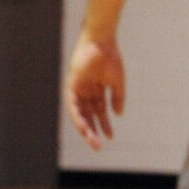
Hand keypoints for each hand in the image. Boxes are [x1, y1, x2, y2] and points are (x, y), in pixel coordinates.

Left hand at [66, 34, 125, 150]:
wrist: (102, 42)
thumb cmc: (111, 58)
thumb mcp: (117, 82)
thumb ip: (118, 98)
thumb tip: (118, 114)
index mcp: (97, 90)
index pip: (99, 112)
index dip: (105, 125)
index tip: (111, 137)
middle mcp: (86, 92)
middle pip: (89, 116)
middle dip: (94, 131)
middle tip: (98, 146)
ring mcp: (78, 89)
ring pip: (80, 114)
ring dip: (85, 128)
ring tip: (92, 140)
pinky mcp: (71, 86)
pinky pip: (72, 106)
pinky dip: (77, 117)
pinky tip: (84, 127)